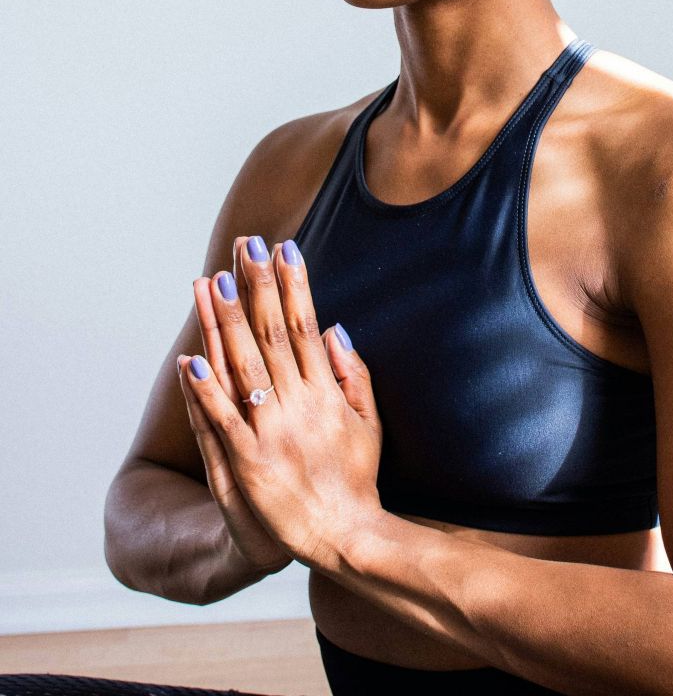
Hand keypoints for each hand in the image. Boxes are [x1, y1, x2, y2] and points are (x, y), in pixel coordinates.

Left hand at [178, 234, 384, 571]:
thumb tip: (334, 329)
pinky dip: (205, 391)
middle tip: (245, 246)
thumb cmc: (356, 480)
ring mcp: (272, 434)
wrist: (345, 538)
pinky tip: (190, 358)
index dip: (293, 284)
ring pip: (244, 368)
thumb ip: (355, 375)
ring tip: (212, 282)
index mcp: (327, 392)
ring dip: (226, 323)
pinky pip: (222, 422)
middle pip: (272, 335)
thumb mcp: (370, 423)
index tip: (282, 247)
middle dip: (258, 286)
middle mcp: (300, 405)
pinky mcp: (248, 464)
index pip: (304, 325)